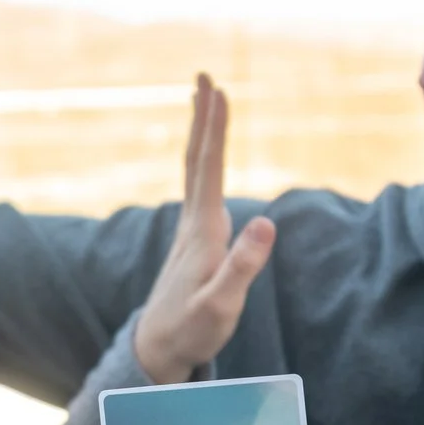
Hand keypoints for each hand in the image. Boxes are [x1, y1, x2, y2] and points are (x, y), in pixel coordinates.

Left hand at [133, 73, 276, 383]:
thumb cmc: (192, 329)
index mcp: (202, 231)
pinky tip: (206, 160)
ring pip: (194, 170)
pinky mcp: (193, 240)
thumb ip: (242, 266)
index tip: (218, 91)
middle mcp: (192, 222)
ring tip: (203, 101)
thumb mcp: (221, 304)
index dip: (215, 129)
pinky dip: (203, 161)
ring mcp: (190, 230)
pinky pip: (198, 186)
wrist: (157, 349)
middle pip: (197, 159)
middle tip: (204, 75)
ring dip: (200, 133)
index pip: (209, 168)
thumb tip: (266, 222)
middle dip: (203, 116)